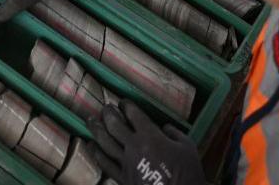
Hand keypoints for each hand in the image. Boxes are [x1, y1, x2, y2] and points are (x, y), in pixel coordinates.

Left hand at [88, 100, 204, 184]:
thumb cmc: (187, 172)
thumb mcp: (187, 146)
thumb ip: (174, 132)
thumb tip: (164, 128)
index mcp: (151, 136)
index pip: (133, 114)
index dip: (126, 105)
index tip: (123, 102)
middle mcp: (134, 147)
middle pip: (114, 125)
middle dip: (108, 113)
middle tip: (105, 107)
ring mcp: (126, 163)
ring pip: (105, 142)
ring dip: (96, 129)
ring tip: (91, 120)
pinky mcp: (122, 178)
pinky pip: (105, 163)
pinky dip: (96, 153)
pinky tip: (91, 146)